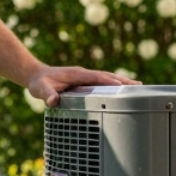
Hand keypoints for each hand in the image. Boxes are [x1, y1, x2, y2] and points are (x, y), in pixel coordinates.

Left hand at [26, 64, 140, 106]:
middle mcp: (83, 74)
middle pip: (107, 76)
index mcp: (76, 74)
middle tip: (139, 87)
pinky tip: (122, 91)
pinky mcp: (85, 81)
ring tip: (138, 88)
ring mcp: (85, 77)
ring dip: (121, 82)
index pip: (96, 77)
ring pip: (107, 78)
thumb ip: (47, 94)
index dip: (108, 81)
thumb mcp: (40, 89)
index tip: (121, 86)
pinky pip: (102, 82)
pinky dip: (114, 85)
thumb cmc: (39, 83)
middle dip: (122, 81)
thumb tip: (53, 101)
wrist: (36, 75)